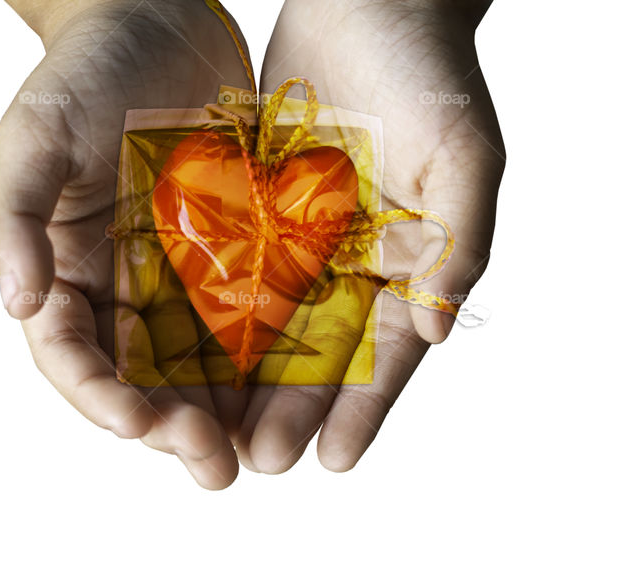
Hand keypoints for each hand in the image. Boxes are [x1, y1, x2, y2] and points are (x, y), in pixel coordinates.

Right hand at [0, 0, 251, 488]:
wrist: (159, 20)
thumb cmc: (86, 71)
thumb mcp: (35, 134)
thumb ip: (13, 217)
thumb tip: (15, 304)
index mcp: (64, 267)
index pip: (71, 352)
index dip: (99, 396)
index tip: (137, 424)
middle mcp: (119, 282)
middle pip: (140, 374)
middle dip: (171, 426)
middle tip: (210, 466)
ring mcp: (176, 272)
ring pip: (197, 361)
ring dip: (221, 413)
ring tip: (253, 456)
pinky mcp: (230, 252)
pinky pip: (247, 315)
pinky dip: (263, 359)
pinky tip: (290, 393)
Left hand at [234, 0, 505, 473]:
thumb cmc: (431, 69)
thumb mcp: (464, 154)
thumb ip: (458, 243)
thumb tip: (437, 334)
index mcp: (409, 260)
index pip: (386, 352)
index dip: (363, 409)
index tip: (333, 461)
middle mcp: (353, 259)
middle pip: (319, 351)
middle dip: (290, 409)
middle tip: (256, 462)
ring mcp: (302, 235)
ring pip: (269, 322)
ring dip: (243, 378)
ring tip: (213, 430)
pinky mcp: (256, 205)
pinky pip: (230, 266)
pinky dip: (209, 310)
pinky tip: (180, 353)